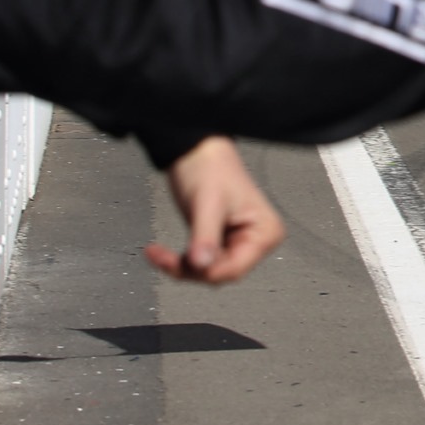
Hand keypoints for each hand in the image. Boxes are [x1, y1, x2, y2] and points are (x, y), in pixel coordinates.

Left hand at [145, 137, 284, 283]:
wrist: (197, 151)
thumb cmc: (210, 167)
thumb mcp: (207, 204)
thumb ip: (206, 236)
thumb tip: (202, 264)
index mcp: (265, 232)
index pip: (235, 269)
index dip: (205, 270)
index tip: (178, 262)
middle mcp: (257, 241)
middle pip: (220, 273)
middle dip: (190, 268)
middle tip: (162, 256)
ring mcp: (239, 243)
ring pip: (208, 271)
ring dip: (182, 265)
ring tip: (159, 252)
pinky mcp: (222, 242)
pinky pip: (201, 263)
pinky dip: (181, 261)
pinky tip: (162, 253)